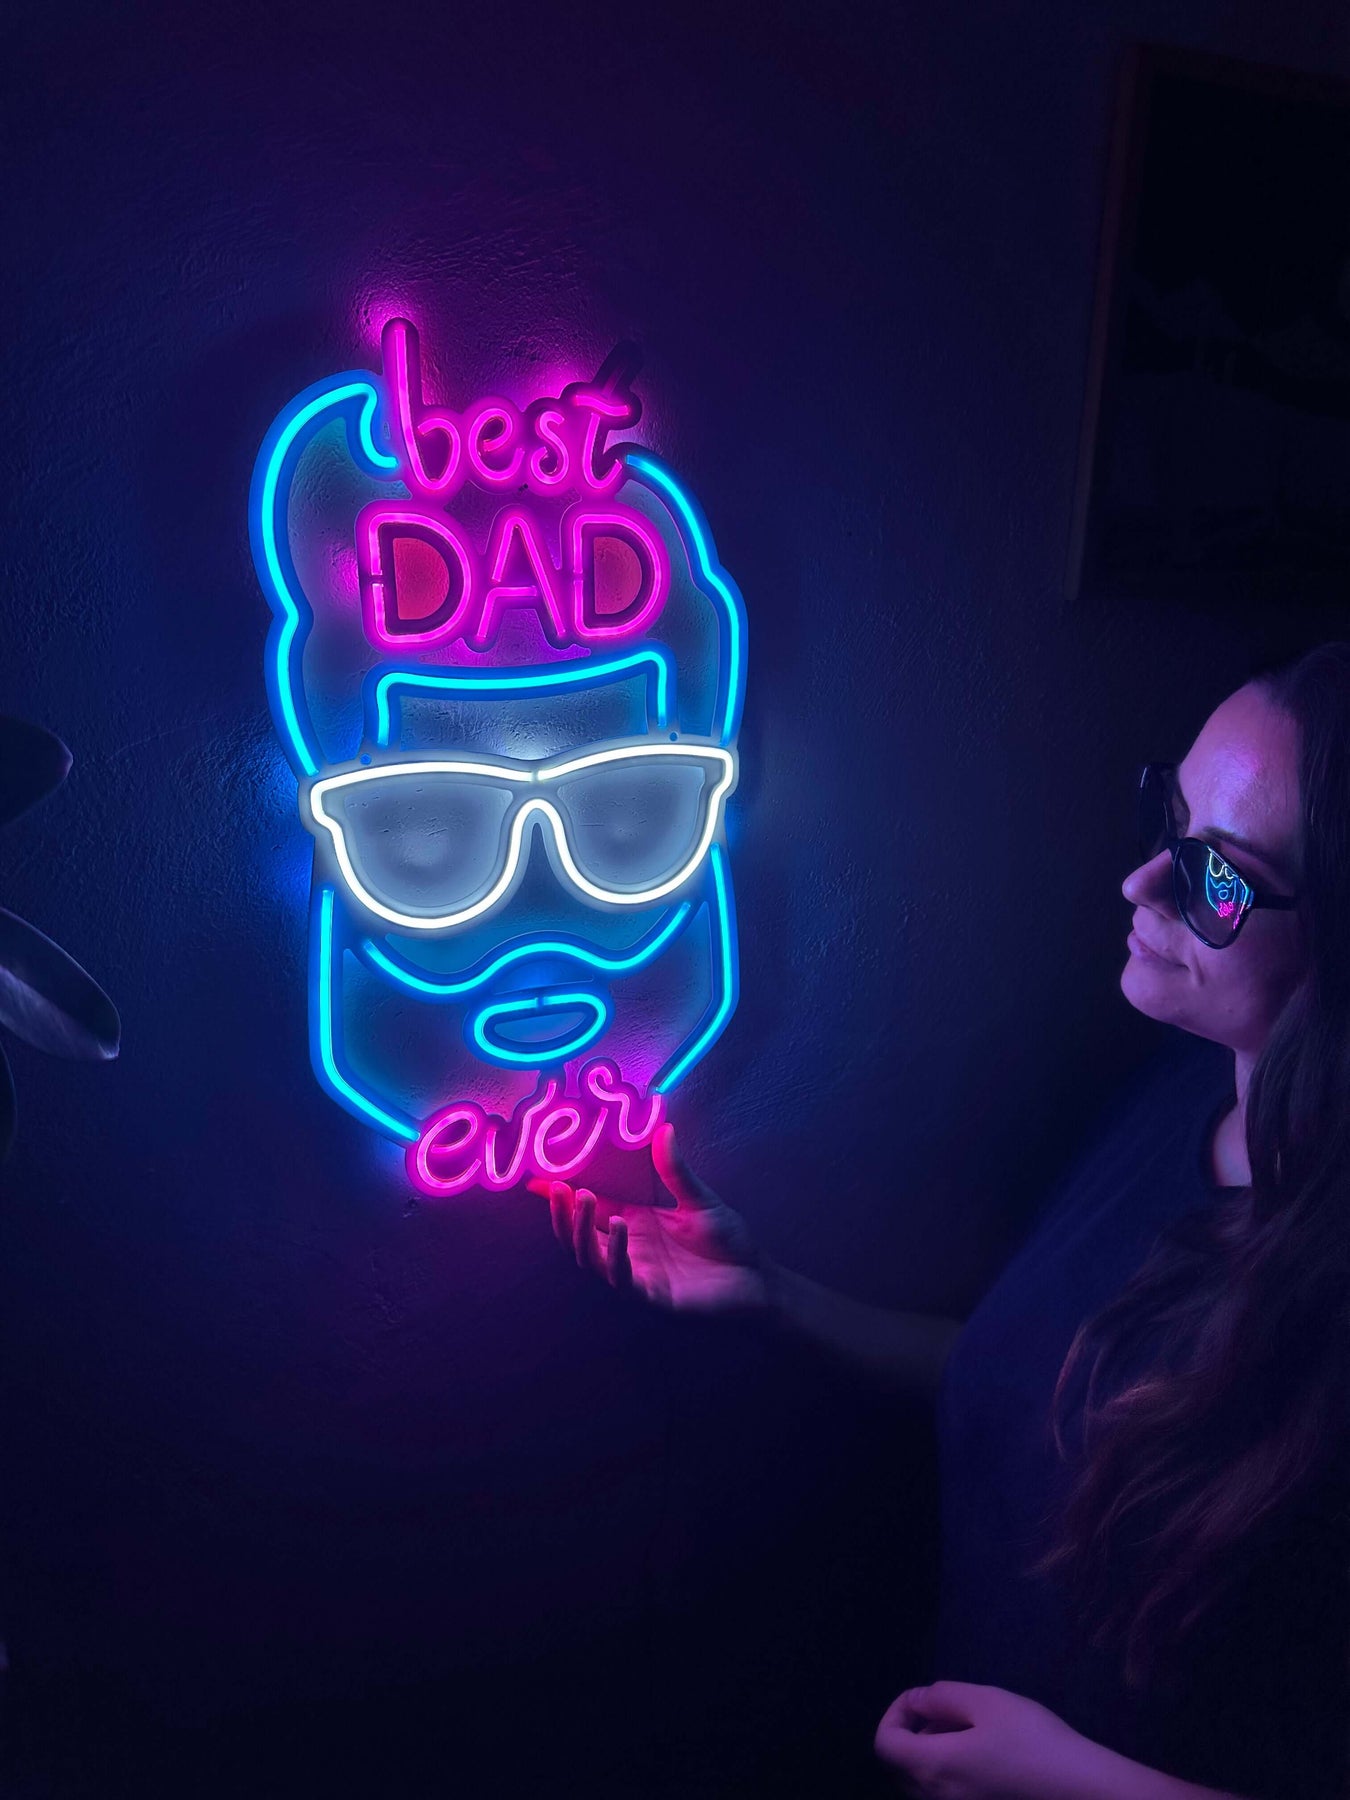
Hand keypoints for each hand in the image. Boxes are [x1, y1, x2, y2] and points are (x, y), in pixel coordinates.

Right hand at [527, 1123, 768, 1312]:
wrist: (757, 1279)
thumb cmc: (729, 1241)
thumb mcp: (699, 1199)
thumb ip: (676, 1170)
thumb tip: (663, 1128)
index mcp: (635, 1224)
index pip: (590, 1210)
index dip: (562, 1198)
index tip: (536, 1180)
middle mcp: (628, 1250)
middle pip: (578, 1237)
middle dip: (562, 1215)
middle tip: (557, 1188)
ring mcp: (636, 1275)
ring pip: (590, 1259)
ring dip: (580, 1232)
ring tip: (583, 1199)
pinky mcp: (651, 1296)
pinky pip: (621, 1278)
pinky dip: (613, 1254)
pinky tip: (616, 1228)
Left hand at [873, 1682, 1109, 1799]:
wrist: (1084, 1792)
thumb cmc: (1034, 1741)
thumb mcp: (988, 1702)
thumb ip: (942, 1697)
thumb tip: (916, 1701)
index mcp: (933, 1769)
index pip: (884, 1745)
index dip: (894, 1714)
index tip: (922, 1700)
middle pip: (899, 1767)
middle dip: (912, 1733)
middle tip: (947, 1712)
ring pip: (922, 1784)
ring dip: (931, 1753)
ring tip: (969, 1730)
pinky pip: (946, 1795)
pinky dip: (949, 1773)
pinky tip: (982, 1757)